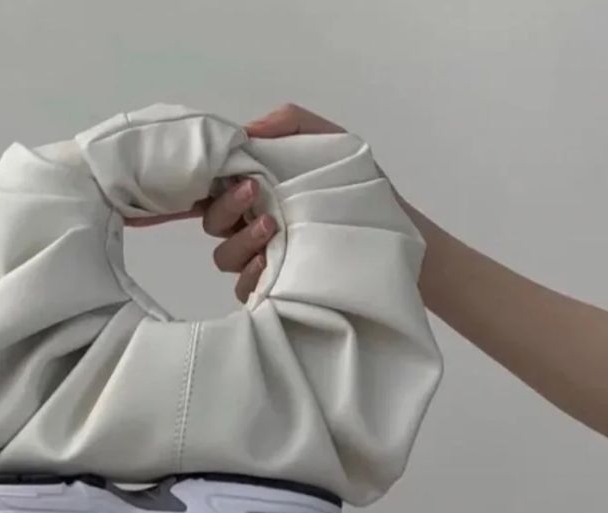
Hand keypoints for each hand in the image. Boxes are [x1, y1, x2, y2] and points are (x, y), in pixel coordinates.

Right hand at [208, 104, 345, 301]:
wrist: (395, 233)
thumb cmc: (360, 189)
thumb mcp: (332, 143)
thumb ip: (291, 125)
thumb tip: (247, 131)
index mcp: (258, 194)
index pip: (217, 189)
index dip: (212, 181)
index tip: (232, 168)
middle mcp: (253, 227)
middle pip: (214, 222)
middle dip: (227, 206)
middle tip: (254, 191)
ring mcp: (263, 261)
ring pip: (225, 256)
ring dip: (240, 240)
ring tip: (271, 225)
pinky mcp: (276, 291)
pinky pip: (245, 290)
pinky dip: (250, 276)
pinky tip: (268, 262)